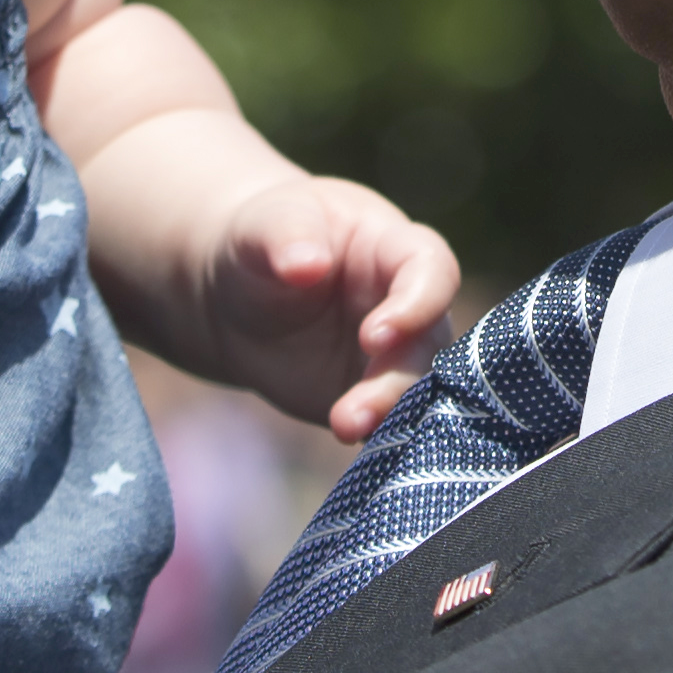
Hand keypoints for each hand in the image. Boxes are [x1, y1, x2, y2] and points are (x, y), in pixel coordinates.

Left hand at [194, 174, 459, 440]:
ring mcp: (396, 356)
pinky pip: (390, 422)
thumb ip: (286, 235)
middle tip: (355, 408)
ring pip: (417, 389)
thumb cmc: (263, 242)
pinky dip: (380, 438)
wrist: (239, 297)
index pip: (433, 271)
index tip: (374, 336)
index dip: (418, 304)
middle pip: (431, 343)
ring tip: (344, 427)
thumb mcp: (264, 224)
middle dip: (400, 378)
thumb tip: (306, 264)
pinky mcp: (374, 398)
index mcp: (394, 248)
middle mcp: (409, 305)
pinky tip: (354, 448)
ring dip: (389, 414)